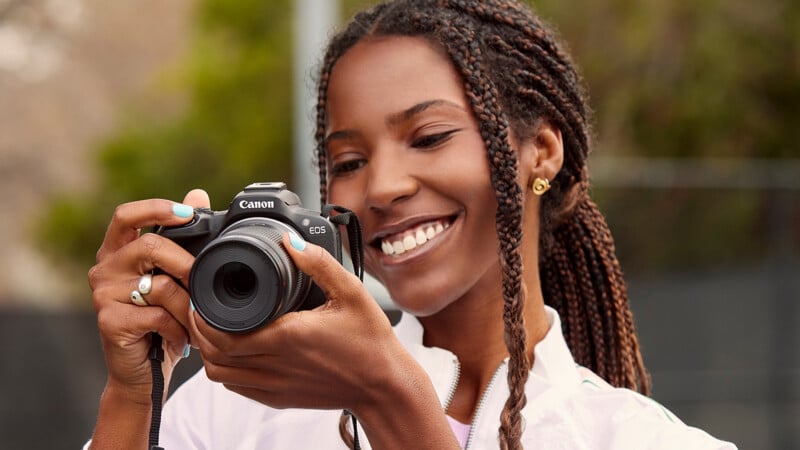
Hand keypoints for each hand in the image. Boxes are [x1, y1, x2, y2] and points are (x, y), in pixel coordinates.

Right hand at [89, 189, 209, 400]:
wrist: (142, 373)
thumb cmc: (161, 322)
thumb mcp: (174, 278)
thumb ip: (182, 238)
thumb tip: (197, 194)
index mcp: (118, 252)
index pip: (125, 215)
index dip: (155, 208)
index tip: (187, 214)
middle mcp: (104, 269)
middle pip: (150, 245)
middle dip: (186, 263)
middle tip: (202, 282)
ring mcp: (103, 295)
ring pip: (160, 284)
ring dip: (186, 305)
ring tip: (191, 320)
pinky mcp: (109, 321)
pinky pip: (158, 314)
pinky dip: (178, 328)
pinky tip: (178, 338)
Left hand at [190, 232, 405, 412]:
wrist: (384, 386)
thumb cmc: (370, 340)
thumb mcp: (351, 292)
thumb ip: (318, 263)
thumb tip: (290, 241)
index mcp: (288, 336)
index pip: (223, 334)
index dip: (204, 317)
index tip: (205, 298)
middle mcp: (277, 364)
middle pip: (214, 354)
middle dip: (201, 330)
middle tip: (204, 309)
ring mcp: (276, 385)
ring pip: (221, 375)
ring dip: (210, 353)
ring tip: (216, 329)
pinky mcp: (280, 398)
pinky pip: (238, 388)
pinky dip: (227, 371)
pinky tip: (235, 352)